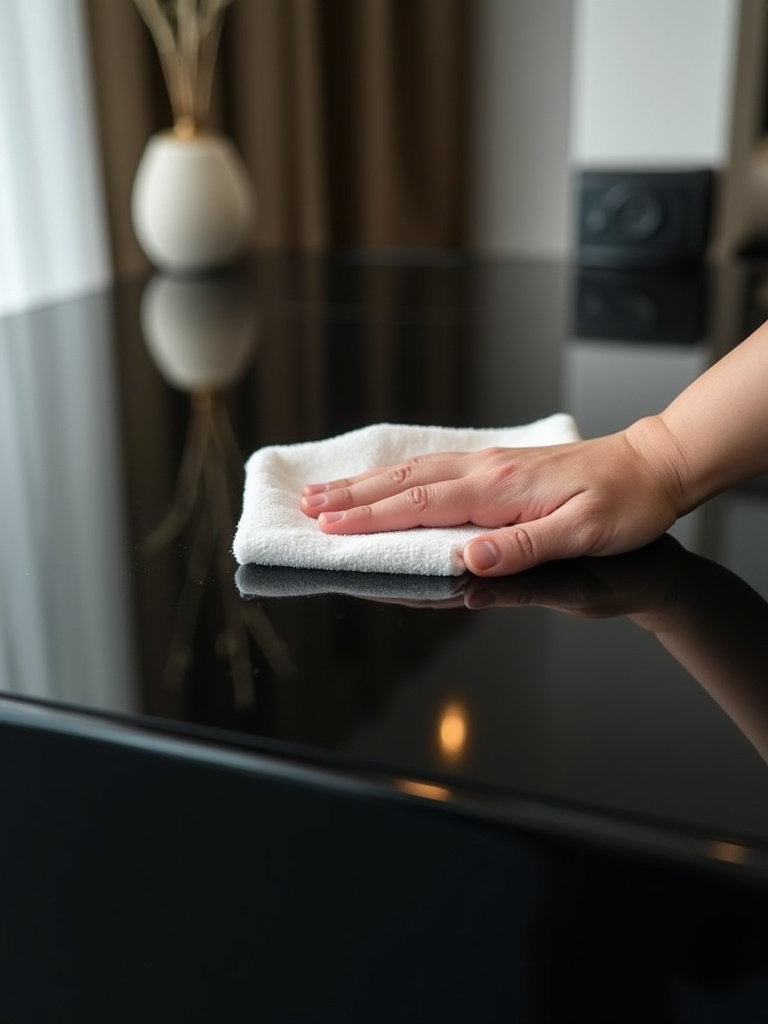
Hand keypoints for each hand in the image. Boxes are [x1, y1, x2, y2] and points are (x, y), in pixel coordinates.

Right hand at [300, 420, 683, 575]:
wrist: (652, 468)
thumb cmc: (622, 506)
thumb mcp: (581, 535)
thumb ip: (522, 547)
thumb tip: (467, 560)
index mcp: (498, 490)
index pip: (420, 505)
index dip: (370, 518)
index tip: (328, 526)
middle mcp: (485, 471)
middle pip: (404, 482)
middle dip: (353, 496)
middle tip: (306, 506)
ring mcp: (490, 465)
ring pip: (415, 470)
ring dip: (368, 483)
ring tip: (329, 492)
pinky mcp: (498, 466)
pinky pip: (434, 468)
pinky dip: (398, 474)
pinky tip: (386, 480)